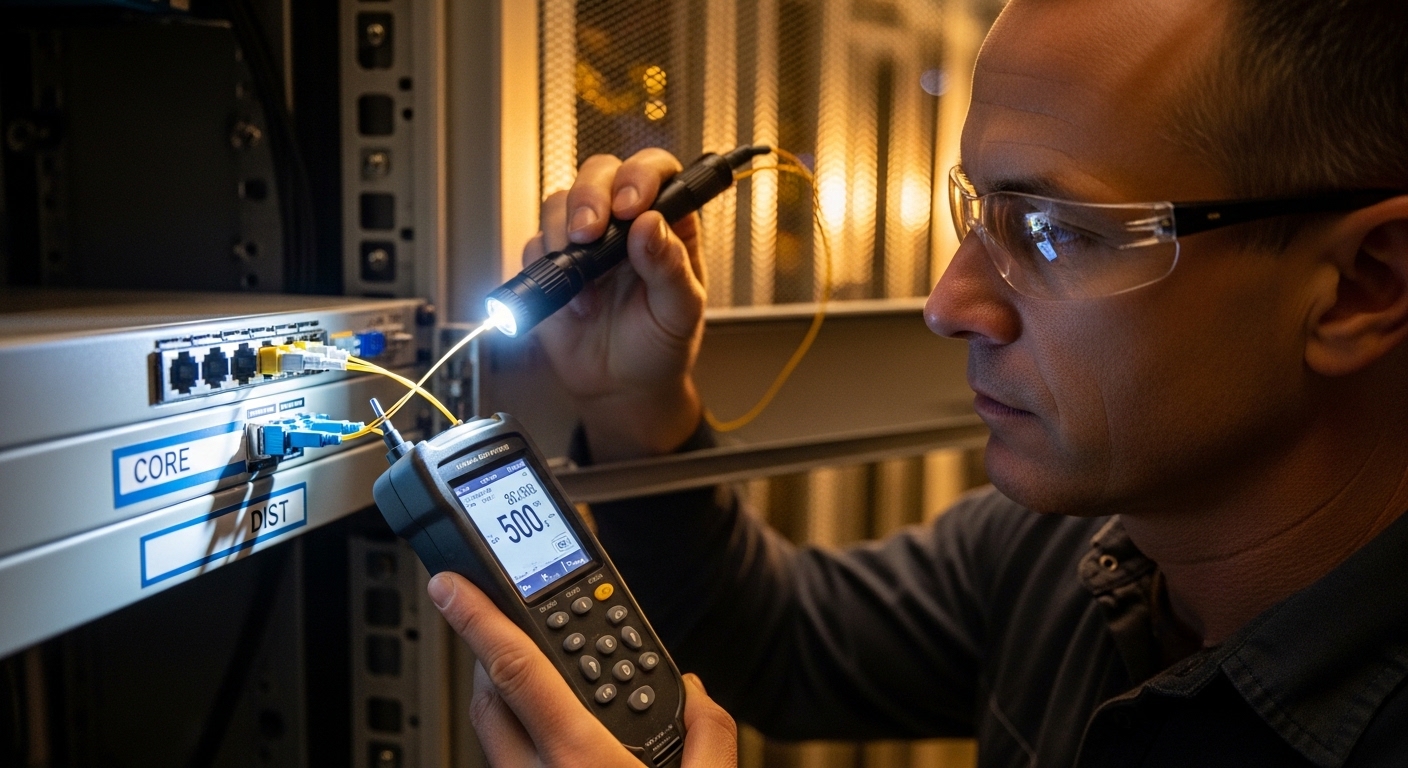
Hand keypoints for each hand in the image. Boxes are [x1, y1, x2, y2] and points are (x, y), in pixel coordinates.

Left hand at [427, 572, 737, 767]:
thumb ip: (709, 737)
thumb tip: (697, 694)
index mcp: (582, 762)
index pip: (518, 672)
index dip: (479, 622)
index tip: (451, 587)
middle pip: (490, 701)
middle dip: (493, 660)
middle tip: (516, 635)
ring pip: (491, 741)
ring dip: (506, 707)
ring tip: (544, 693)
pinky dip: (521, 750)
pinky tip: (559, 754)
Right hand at [526, 149, 707, 461]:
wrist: (622, 387)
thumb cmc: (660, 345)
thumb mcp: (681, 311)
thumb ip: (670, 268)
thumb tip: (650, 224)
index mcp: (667, 222)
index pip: (656, 171)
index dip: (641, 176)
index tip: (632, 206)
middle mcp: (623, 222)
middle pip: (600, 174)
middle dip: (590, 196)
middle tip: (591, 233)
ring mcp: (585, 241)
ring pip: (561, 201)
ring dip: (564, 230)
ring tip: (584, 276)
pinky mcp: (551, 264)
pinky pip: (535, 245)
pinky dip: (547, 267)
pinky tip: (575, 302)